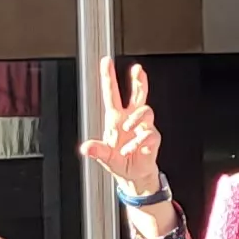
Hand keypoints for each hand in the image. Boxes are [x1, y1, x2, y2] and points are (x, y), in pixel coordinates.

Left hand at [78, 58, 163, 198]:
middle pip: (136, 94)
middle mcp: (130, 119)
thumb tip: (85, 147)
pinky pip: (149, 133)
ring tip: (127, 129)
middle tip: (137, 69)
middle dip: (137, 80)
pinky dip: (138, 141)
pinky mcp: (152, 137)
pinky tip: (131, 148)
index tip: (107, 62)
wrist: (134, 176)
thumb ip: (96, 151)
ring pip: (145, 110)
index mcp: (115, 119)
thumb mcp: (104, 157)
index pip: (112, 94)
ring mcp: (143, 127)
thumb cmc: (119, 162)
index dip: (109, 77)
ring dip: (135, 119)